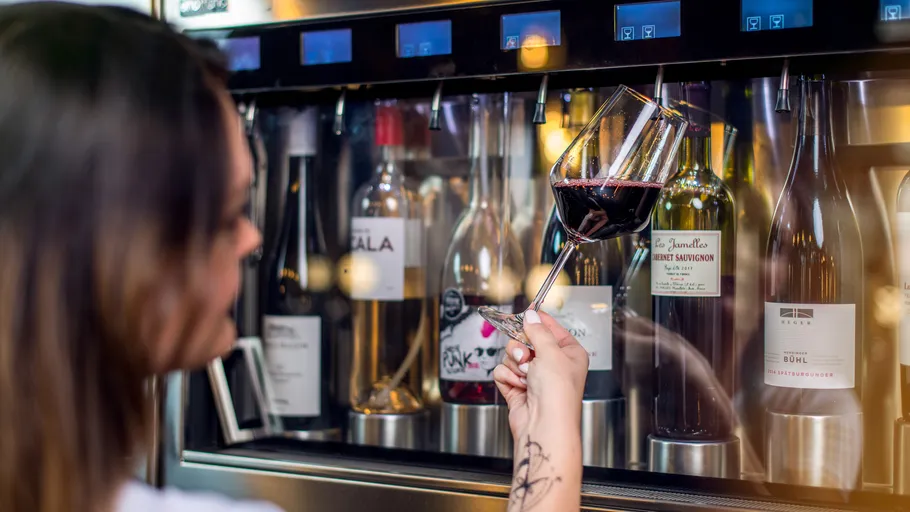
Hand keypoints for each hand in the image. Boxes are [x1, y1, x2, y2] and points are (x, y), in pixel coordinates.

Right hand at [493, 310, 588, 439]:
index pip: (551, 328)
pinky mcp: (517, 387)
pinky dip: (508, 377)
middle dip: (522, 348)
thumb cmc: (558, 394)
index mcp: (568, 353)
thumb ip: (538, 331)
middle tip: (526, 356)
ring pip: (512, 355)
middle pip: (526, 340)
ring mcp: (534, 376)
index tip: (527, 312)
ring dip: (515, 364)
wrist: (544, 425)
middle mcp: (552, 364)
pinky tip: (519, 386)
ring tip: (526, 376)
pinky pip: (503, 370)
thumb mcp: (551, 353)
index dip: (538, 320)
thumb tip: (531, 316)